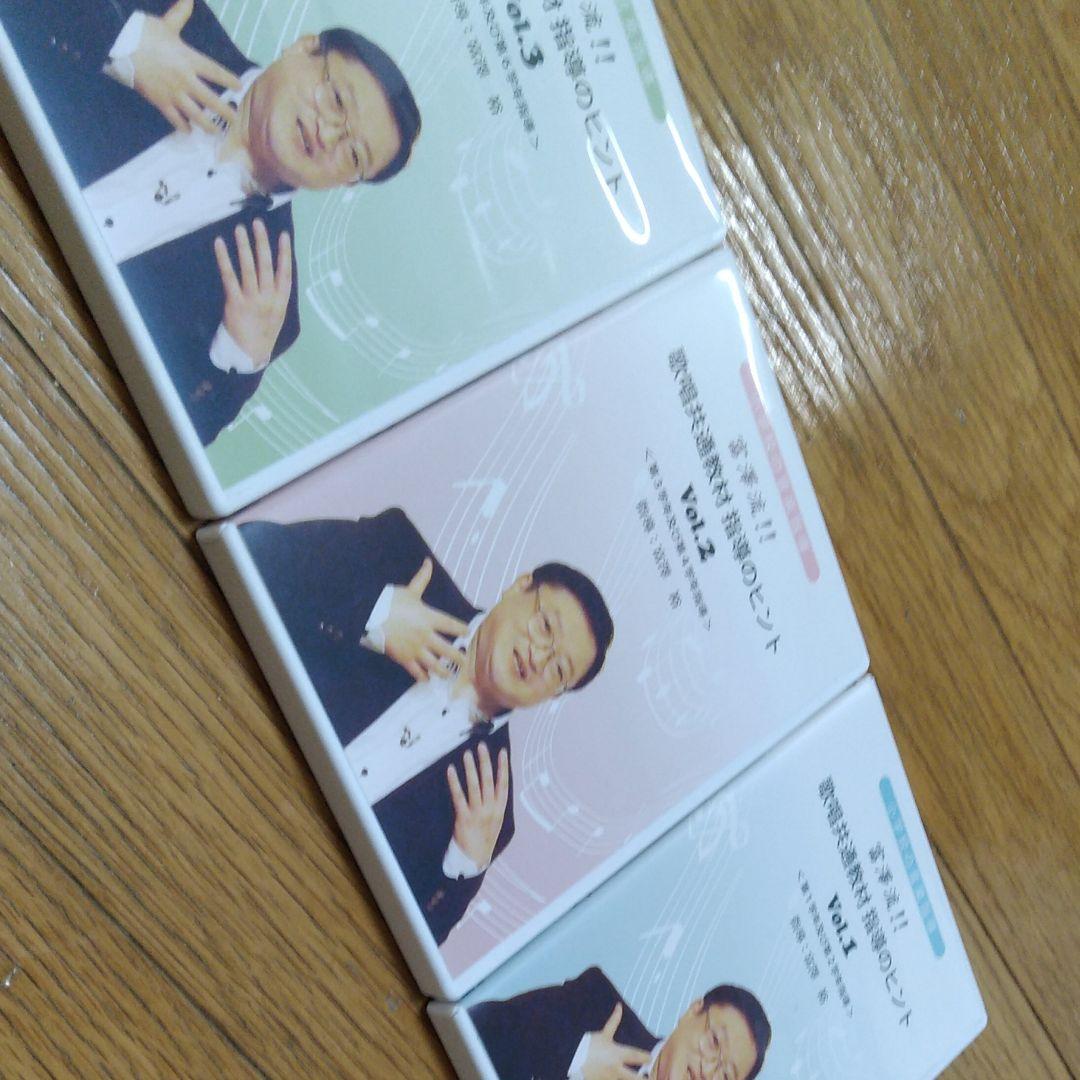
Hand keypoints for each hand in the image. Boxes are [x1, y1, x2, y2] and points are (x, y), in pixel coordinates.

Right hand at [131, 0, 241, 131]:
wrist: (119, 45)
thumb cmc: (143, 32)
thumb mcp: (166, 23)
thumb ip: (180, 13)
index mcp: (189, 59)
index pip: (216, 72)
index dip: (229, 80)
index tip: (239, 87)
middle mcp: (185, 79)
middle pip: (211, 100)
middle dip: (224, 111)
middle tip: (234, 119)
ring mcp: (173, 92)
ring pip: (195, 114)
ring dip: (207, 124)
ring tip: (215, 131)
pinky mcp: (159, 100)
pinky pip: (174, 118)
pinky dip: (182, 126)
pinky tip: (188, 131)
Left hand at [214, 220, 291, 367]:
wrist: (250, 355)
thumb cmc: (263, 336)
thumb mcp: (277, 317)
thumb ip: (276, 297)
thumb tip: (274, 275)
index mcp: (281, 301)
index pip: (285, 272)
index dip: (285, 253)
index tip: (284, 235)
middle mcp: (269, 298)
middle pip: (266, 265)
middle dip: (262, 242)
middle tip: (258, 223)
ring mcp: (252, 300)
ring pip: (249, 268)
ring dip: (245, 246)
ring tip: (241, 229)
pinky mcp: (235, 303)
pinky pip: (229, 277)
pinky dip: (224, 259)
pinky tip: (220, 244)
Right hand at [382, 557, 469, 680]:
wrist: (370, 616)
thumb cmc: (390, 601)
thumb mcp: (410, 590)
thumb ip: (422, 578)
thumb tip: (428, 562)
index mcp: (429, 617)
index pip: (452, 625)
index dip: (462, 629)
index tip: (468, 632)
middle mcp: (426, 635)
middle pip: (448, 650)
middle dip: (458, 657)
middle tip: (465, 662)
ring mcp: (415, 648)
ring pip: (434, 664)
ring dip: (443, 671)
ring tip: (449, 675)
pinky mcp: (403, 658)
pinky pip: (416, 671)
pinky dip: (421, 676)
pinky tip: (426, 679)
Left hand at [448, 743, 509, 868]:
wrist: (475, 860)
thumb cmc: (485, 839)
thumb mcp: (496, 821)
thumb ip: (495, 804)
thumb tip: (494, 784)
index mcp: (500, 809)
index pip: (503, 783)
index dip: (503, 767)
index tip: (502, 752)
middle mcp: (490, 809)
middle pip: (488, 781)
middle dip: (485, 761)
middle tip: (481, 746)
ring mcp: (477, 813)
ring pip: (474, 786)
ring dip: (471, 768)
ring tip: (467, 754)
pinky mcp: (464, 818)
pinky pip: (459, 797)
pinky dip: (455, 782)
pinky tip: (451, 770)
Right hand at [581, 1005, 651, 1079]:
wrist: (571, 1059)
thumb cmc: (588, 1045)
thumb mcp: (603, 1034)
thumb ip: (614, 1021)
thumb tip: (619, 1006)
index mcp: (617, 1054)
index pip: (636, 1055)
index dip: (646, 1057)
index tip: (650, 1058)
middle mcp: (616, 1069)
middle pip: (635, 1078)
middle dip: (643, 1079)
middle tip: (648, 1078)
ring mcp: (609, 1079)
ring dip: (629, 1079)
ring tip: (636, 1079)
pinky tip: (616, 1079)